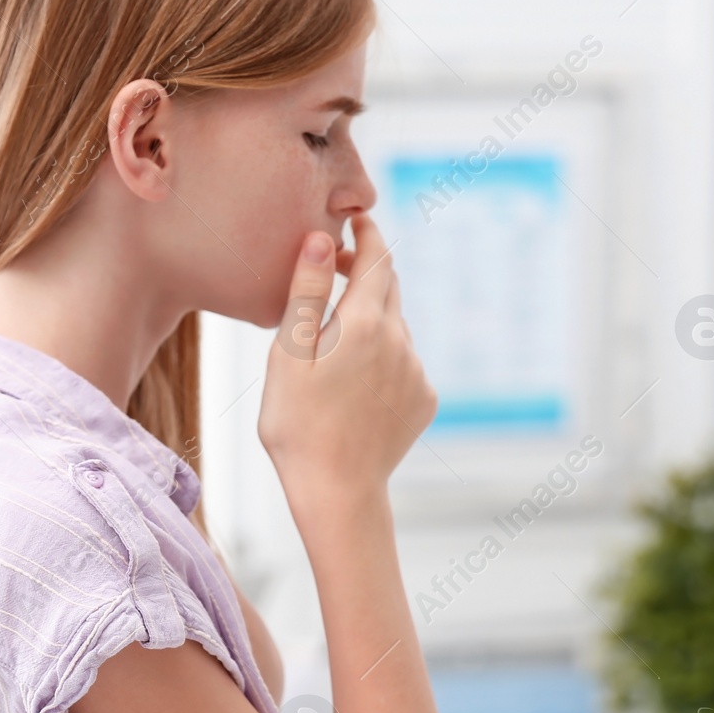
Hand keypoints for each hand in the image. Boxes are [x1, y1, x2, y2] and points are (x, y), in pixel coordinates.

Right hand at [257, 213, 435, 505]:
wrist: (337, 493)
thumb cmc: (297, 424)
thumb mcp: (288, 354)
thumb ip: (308, 293)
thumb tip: (323, 239)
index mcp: (366, 322)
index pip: (376, 258)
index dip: (366, 234)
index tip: (356, 219)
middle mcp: (401, 340)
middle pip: (390, 289)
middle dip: (367, 274)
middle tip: (336, 270)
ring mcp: (417, 372)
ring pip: (396, 329)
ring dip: (372, 322)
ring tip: (335, 346)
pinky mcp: (425, 400)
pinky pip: (404, 365)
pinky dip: (383, 360)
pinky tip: (355, 386)